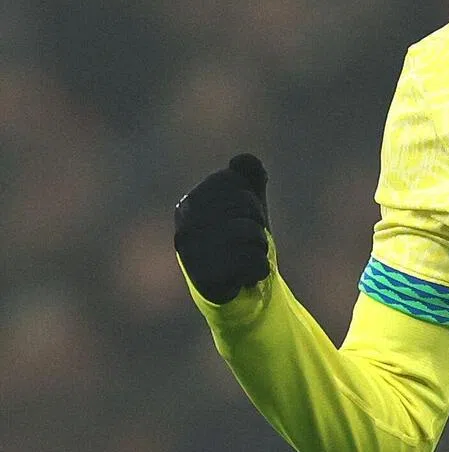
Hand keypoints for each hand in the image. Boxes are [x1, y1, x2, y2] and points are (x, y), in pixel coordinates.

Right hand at [174, 154, 271, 303]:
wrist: (235, 290)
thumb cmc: (240, 242)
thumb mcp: (248, 204)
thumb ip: (248, 177)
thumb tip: (242, 160)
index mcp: (190, 204)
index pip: (232, 179)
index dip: (250, 198)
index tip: (243, 217)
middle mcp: (185, 226)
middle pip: (243, 205)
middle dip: (256, 223)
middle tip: (246, 242)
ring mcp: (193, 254)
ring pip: (249, 233)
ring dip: (259, 247)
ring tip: (246, 258)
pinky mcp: (206, 280)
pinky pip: (250, 262)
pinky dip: (259, 269)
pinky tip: (247, 277)